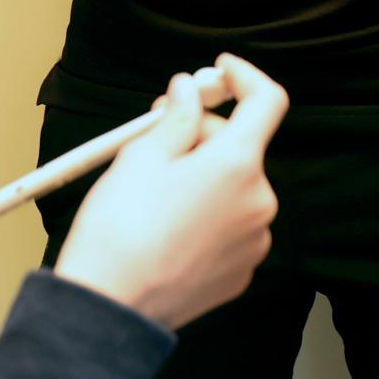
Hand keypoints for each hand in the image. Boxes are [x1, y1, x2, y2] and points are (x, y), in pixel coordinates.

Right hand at [55, 54, 286, 327]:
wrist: (111, 307)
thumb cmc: (120, 228)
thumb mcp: (141, 154)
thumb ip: (175, 115)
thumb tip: (189, 90)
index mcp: (238, 165)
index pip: (267, 101)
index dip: (244, 78)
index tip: (220, 71)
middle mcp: (259, 202)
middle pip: (241, 146)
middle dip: (203, 133)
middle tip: (155, 135)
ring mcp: (254, 242)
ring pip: (234, 187)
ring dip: (203, 176)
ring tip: (154, 191)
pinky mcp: (241, 272)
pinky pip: (229, 225)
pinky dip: (205, 213)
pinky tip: (166, 227)